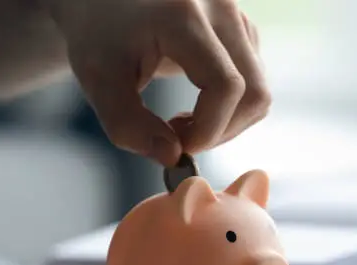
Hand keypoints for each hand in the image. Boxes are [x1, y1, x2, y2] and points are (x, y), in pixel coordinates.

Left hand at [44, 0, 270, 166]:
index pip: (225, 86)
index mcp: (183, 15)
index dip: (208, 129)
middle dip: (221, 131)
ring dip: (227, 122)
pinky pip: (254, 80)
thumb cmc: (98, 32)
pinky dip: (231, 107)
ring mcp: (236, 15)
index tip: (178, 147)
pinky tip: (196, 105)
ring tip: (183, 123)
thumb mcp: (99, 79)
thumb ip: (128, 124)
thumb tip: (172, 157)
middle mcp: (220, 8)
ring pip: (258, 91)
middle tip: (180, 140)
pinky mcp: (241, 27)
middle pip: (254, 93)